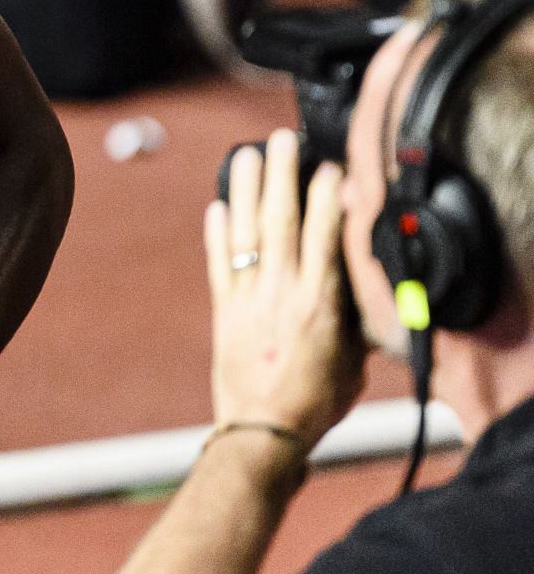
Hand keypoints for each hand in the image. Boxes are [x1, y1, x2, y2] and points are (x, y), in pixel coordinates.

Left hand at [207, 129, 367, 450]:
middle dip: (281, 176)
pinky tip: (215, 205)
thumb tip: (357, 284)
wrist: (264, 432)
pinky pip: (218, 263)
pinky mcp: (223, 310)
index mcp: (320, 303)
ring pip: (244, 232)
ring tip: (244, 155)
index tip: (328, 166)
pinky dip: (215, 233)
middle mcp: (282, 292)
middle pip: (280, 221)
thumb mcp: (352, 358)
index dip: (325, 198)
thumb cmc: (316, 400)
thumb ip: (351, 316)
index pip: (324, 236)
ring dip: (244, 190)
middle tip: (281, 140)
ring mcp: (248, 298)